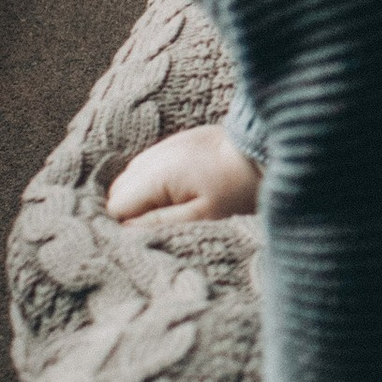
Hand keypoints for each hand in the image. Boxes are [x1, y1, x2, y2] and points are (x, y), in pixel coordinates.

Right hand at [105, 126, 262, 222]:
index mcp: (154, 174)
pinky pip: (149, 167)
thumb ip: (160, 223)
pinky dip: (154, 182)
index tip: (147, 238)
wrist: (265, 150)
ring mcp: (162, 146)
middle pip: (118, 192)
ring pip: (131, 179)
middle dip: (132, 212)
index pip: (116, 207)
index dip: (127, 227)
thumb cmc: (239, 188)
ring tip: (171, 210)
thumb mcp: (202, 216)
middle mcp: (152, 156)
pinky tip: (177, 191)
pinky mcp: (174, 143)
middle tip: (161, 227)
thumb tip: (126, 231)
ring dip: (143, 197)